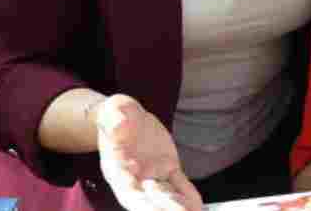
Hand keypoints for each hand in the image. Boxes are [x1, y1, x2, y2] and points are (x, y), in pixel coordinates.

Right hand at [94, 94, 202, 210]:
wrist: (126, 117)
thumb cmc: (115, 114)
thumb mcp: (112, 109)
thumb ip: (113, 118)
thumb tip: (119, 124)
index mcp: (116, 168)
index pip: (127, 188)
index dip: (138, 200)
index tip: (148, 204)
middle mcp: (134, 178)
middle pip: (147, 200)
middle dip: (161, 209)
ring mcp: (152, 175)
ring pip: (166, 196)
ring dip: (177, 206)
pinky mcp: (167, 169)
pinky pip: (178, 184)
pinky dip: (187, 195)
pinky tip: (197, 205)